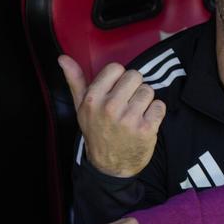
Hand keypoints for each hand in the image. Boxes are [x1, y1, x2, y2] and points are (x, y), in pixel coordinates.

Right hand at [62, 54, 165, 177]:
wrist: (110, 166)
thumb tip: (63, 58)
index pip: (116, 68)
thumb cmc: (97, 132)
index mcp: (93, 99)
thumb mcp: (82, 108)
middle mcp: (110, 107)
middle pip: (135, 76)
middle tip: (128, 103)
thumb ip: (75, 81)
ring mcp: (129, 119)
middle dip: (134, 88)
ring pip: (148, 90)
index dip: (119, 78)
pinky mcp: (146, 129)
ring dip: (145, 101)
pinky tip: (145, 122)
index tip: (116, 91)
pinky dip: (155, 113)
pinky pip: (159, 106)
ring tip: (135, 114)